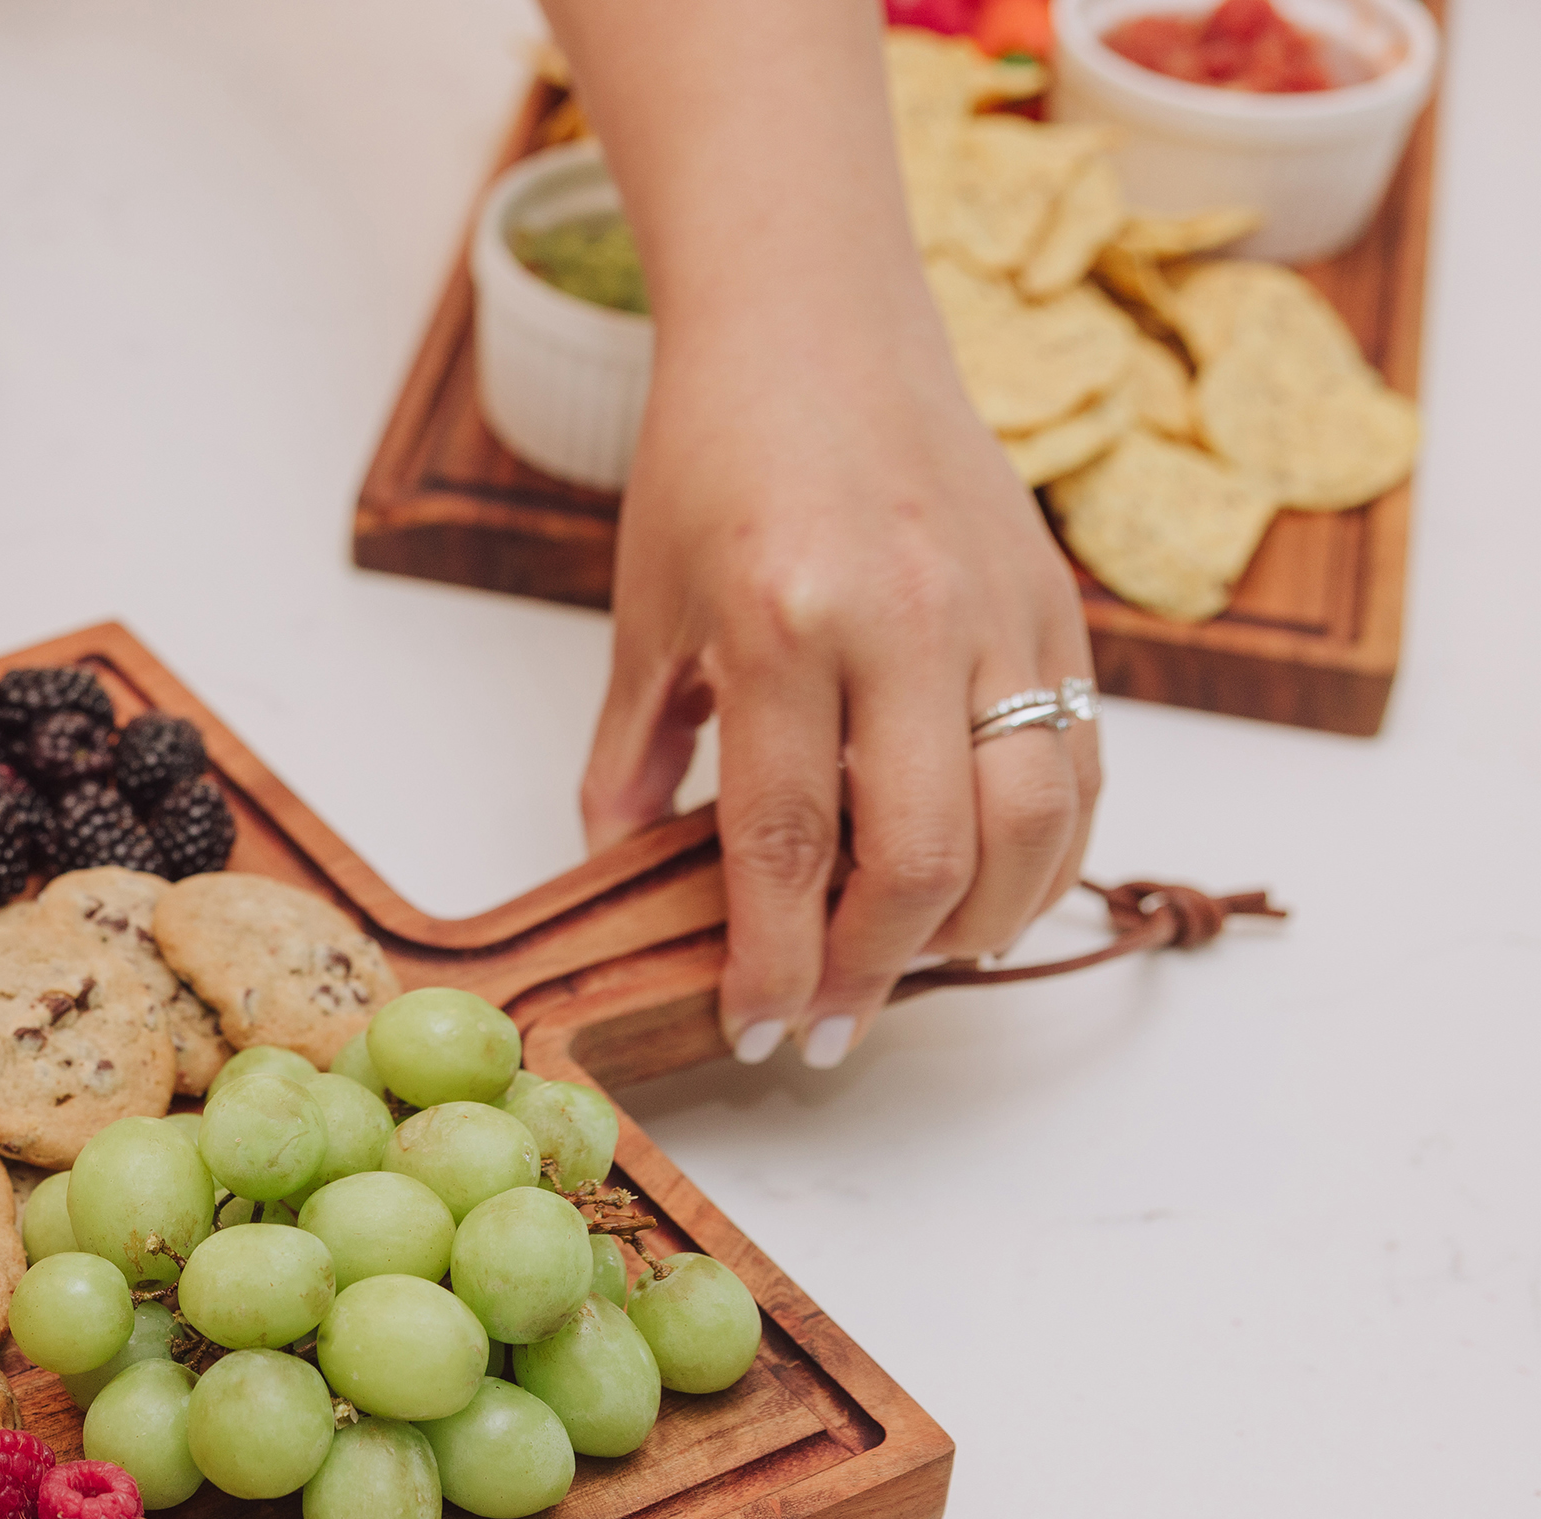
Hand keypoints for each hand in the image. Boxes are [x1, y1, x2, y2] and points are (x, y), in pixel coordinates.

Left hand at [588, 315, 1100, 1066]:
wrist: (815, 317)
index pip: (788, 842)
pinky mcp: (1060, 604)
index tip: (760, 1030)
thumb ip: (633, 752)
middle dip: (873, 968)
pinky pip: (1078, 763)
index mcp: (785, 622)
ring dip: (976, 927)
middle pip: (924, 857)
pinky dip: (1046, 854)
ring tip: (913, 968)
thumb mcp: (646, 610)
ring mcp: (1000, 611)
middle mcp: (907, 618)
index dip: (776, 961)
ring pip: (1030, 825)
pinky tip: (990, 895)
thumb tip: (611, 869)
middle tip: (830, 1029)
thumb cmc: (714, 455)